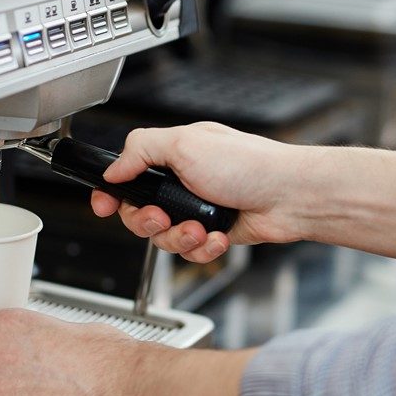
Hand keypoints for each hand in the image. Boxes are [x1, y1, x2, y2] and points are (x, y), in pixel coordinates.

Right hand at [91, 122, 306, 261]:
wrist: (290, 197)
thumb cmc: (250, 165)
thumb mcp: (186, 144)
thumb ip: (141, 150)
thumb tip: (113, 168)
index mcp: (174, 156)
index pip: (129, 175)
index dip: (112, 193)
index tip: (104, 205)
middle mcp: (184, 182)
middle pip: (140, 213)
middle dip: (149, 221)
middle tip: (164, 217)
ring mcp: (198, 210)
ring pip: (165, 238)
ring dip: (180, 238)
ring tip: (200, 229)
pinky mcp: (213, 233)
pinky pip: (191, 251)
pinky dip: (203, 248)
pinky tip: (219, 237)